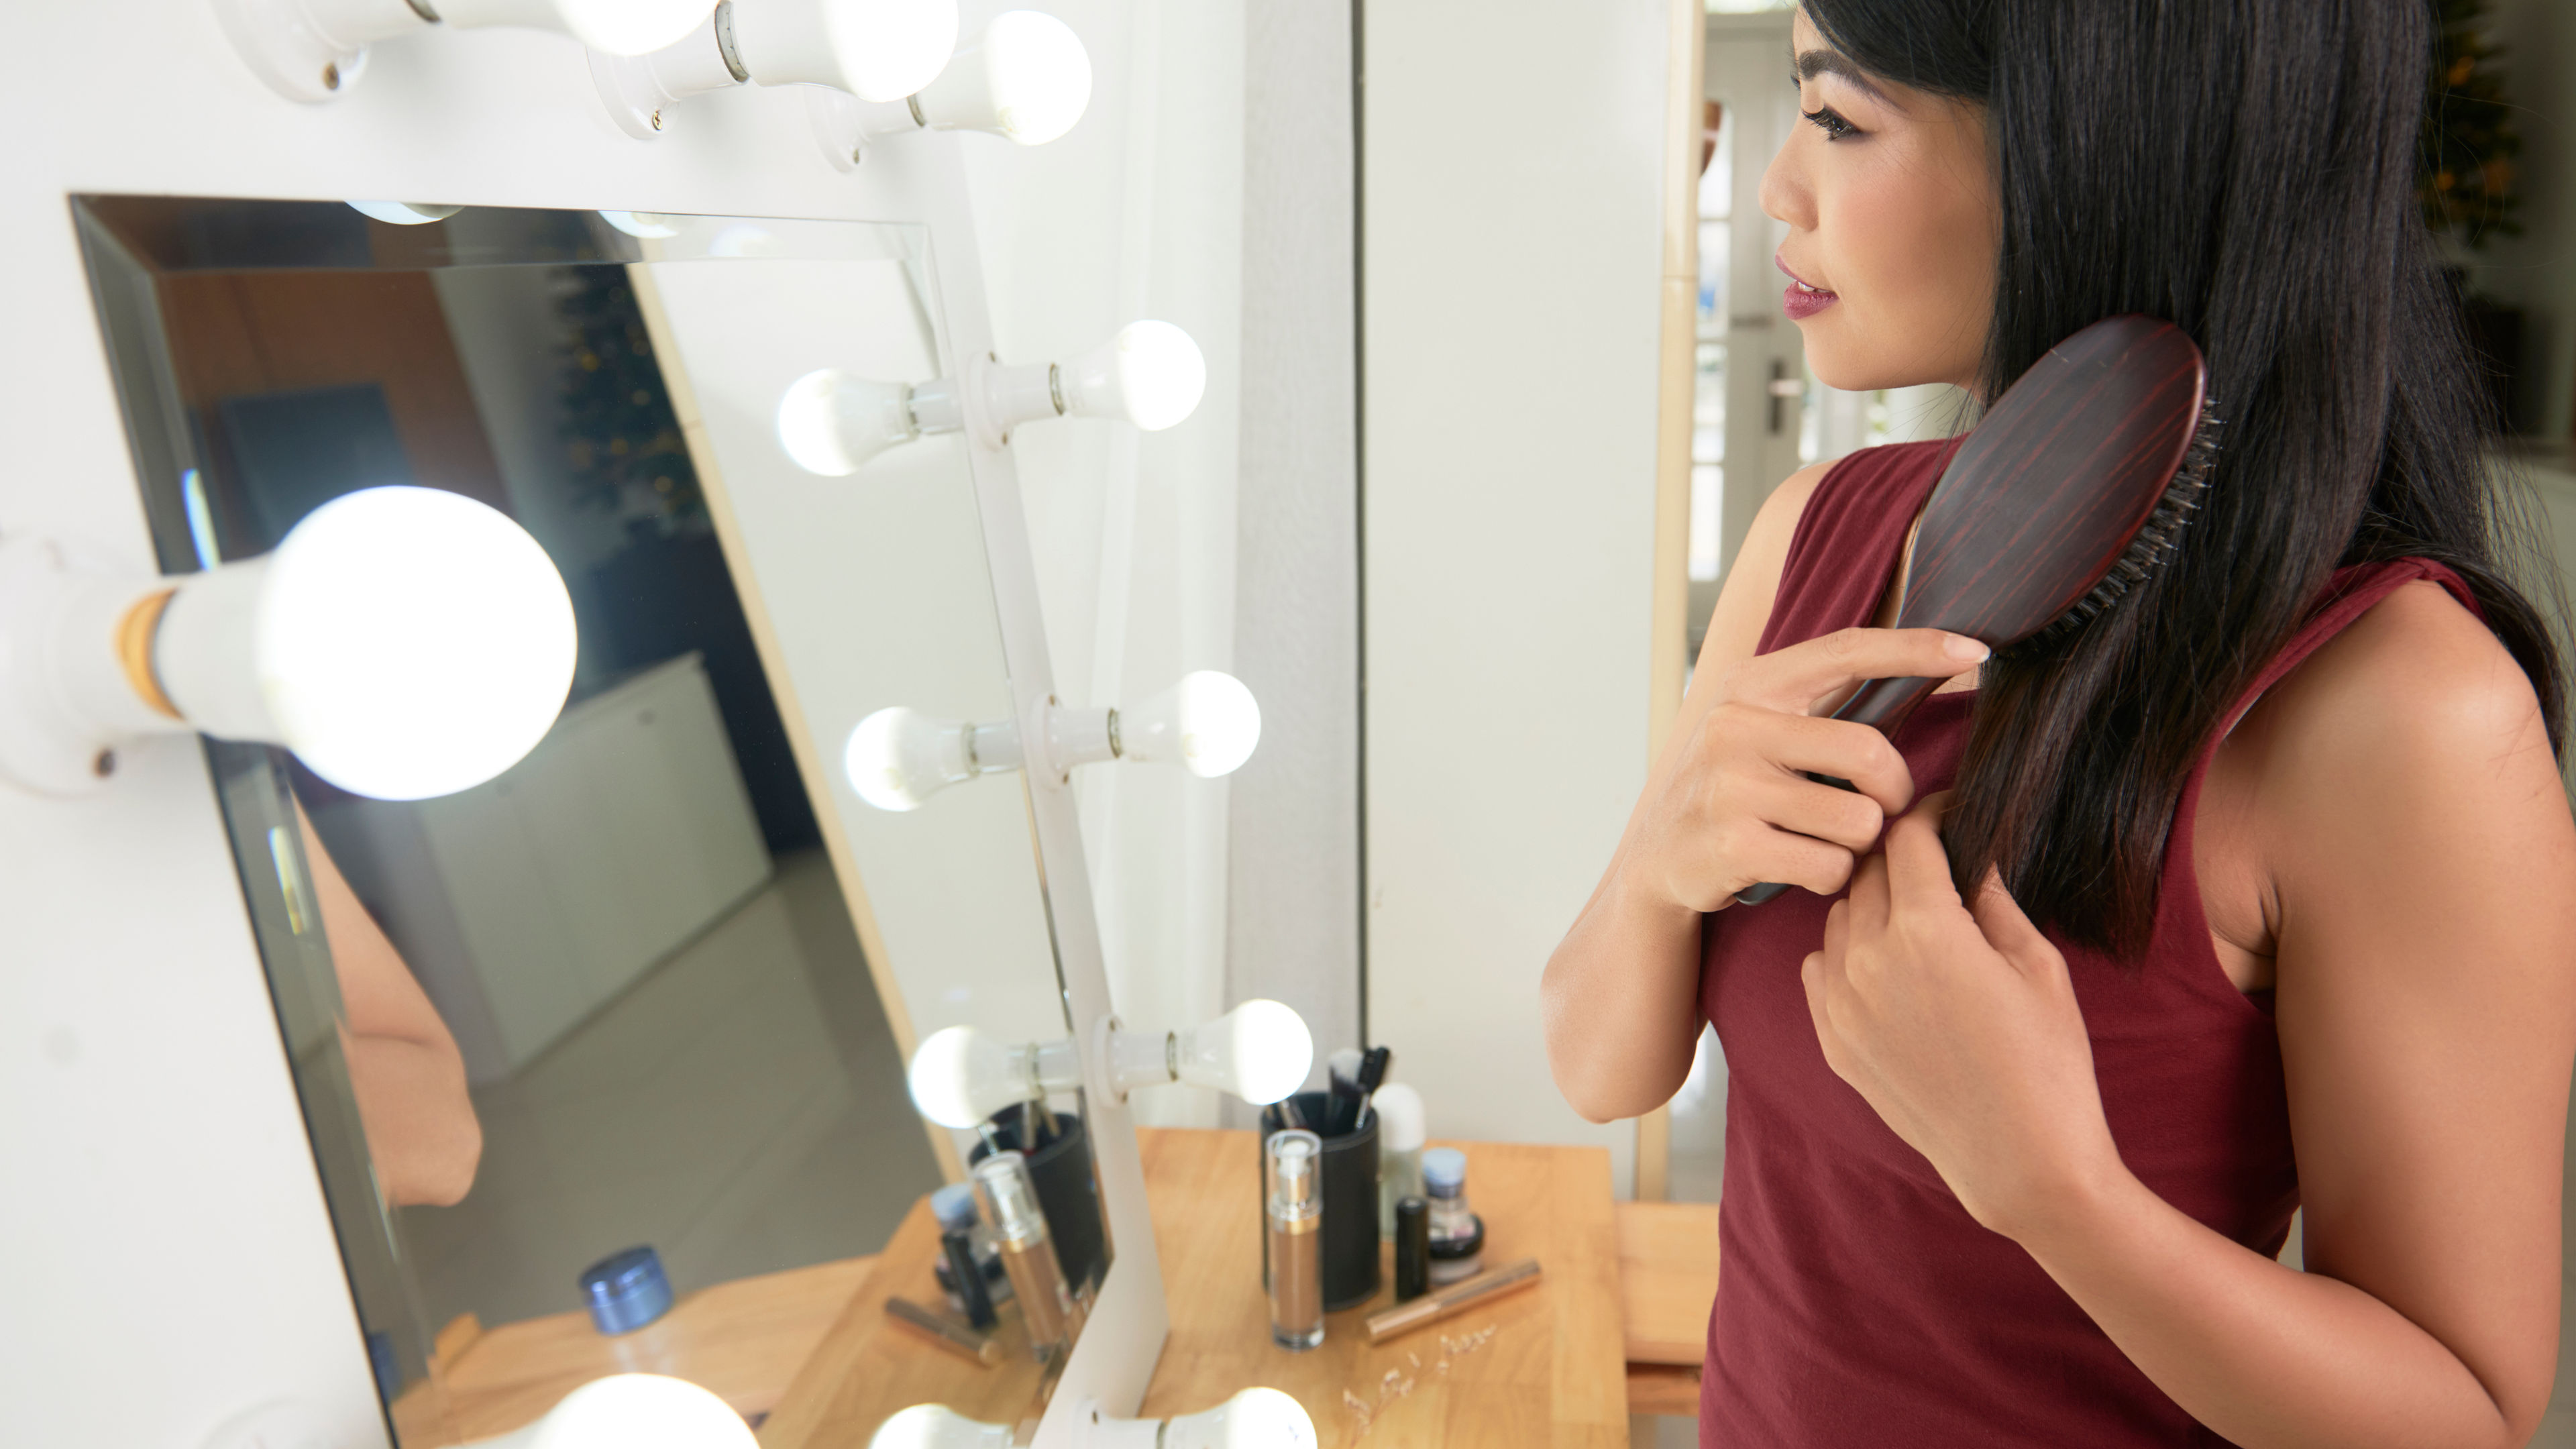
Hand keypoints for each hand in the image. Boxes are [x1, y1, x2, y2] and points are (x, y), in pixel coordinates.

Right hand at [1640, 627, 1986, 908]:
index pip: (1846, 651)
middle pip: (1869, 751)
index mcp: (1751, 686)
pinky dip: (1831, 876)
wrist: (1657, 858)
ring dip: (1858, 843)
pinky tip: (1801, 868)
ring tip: (1824, 840)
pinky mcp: (1732, 845)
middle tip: (1879, 807)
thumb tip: (1931, 670)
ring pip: (1857, 819)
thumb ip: (1825, 706)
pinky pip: (1830, 866)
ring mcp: (1730, 787)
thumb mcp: (1763, 730)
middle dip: (1893, 789)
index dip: (1915, 648)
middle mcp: (1734, 727)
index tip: (1972, 651)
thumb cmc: (1734, 789)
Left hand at [1800, 793, 2121, 1237]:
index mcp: (1926, 929)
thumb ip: (1993, 899)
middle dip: (1901, 855)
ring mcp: (1841, 1003)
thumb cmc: (2048, 1063)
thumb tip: (1973, 853)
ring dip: (1870, 903)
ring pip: (1838, 917)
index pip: (1907, 838)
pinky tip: (1884, 964)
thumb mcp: (2037, 966)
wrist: (2022, 1162)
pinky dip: (1845, 953)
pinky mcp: (1831, 1041)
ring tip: (1913, 913)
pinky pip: (1819, 968)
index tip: (1948, 809)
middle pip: (1868, 872)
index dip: (1930, 812)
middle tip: (1933, 857)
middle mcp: (1868, 958)